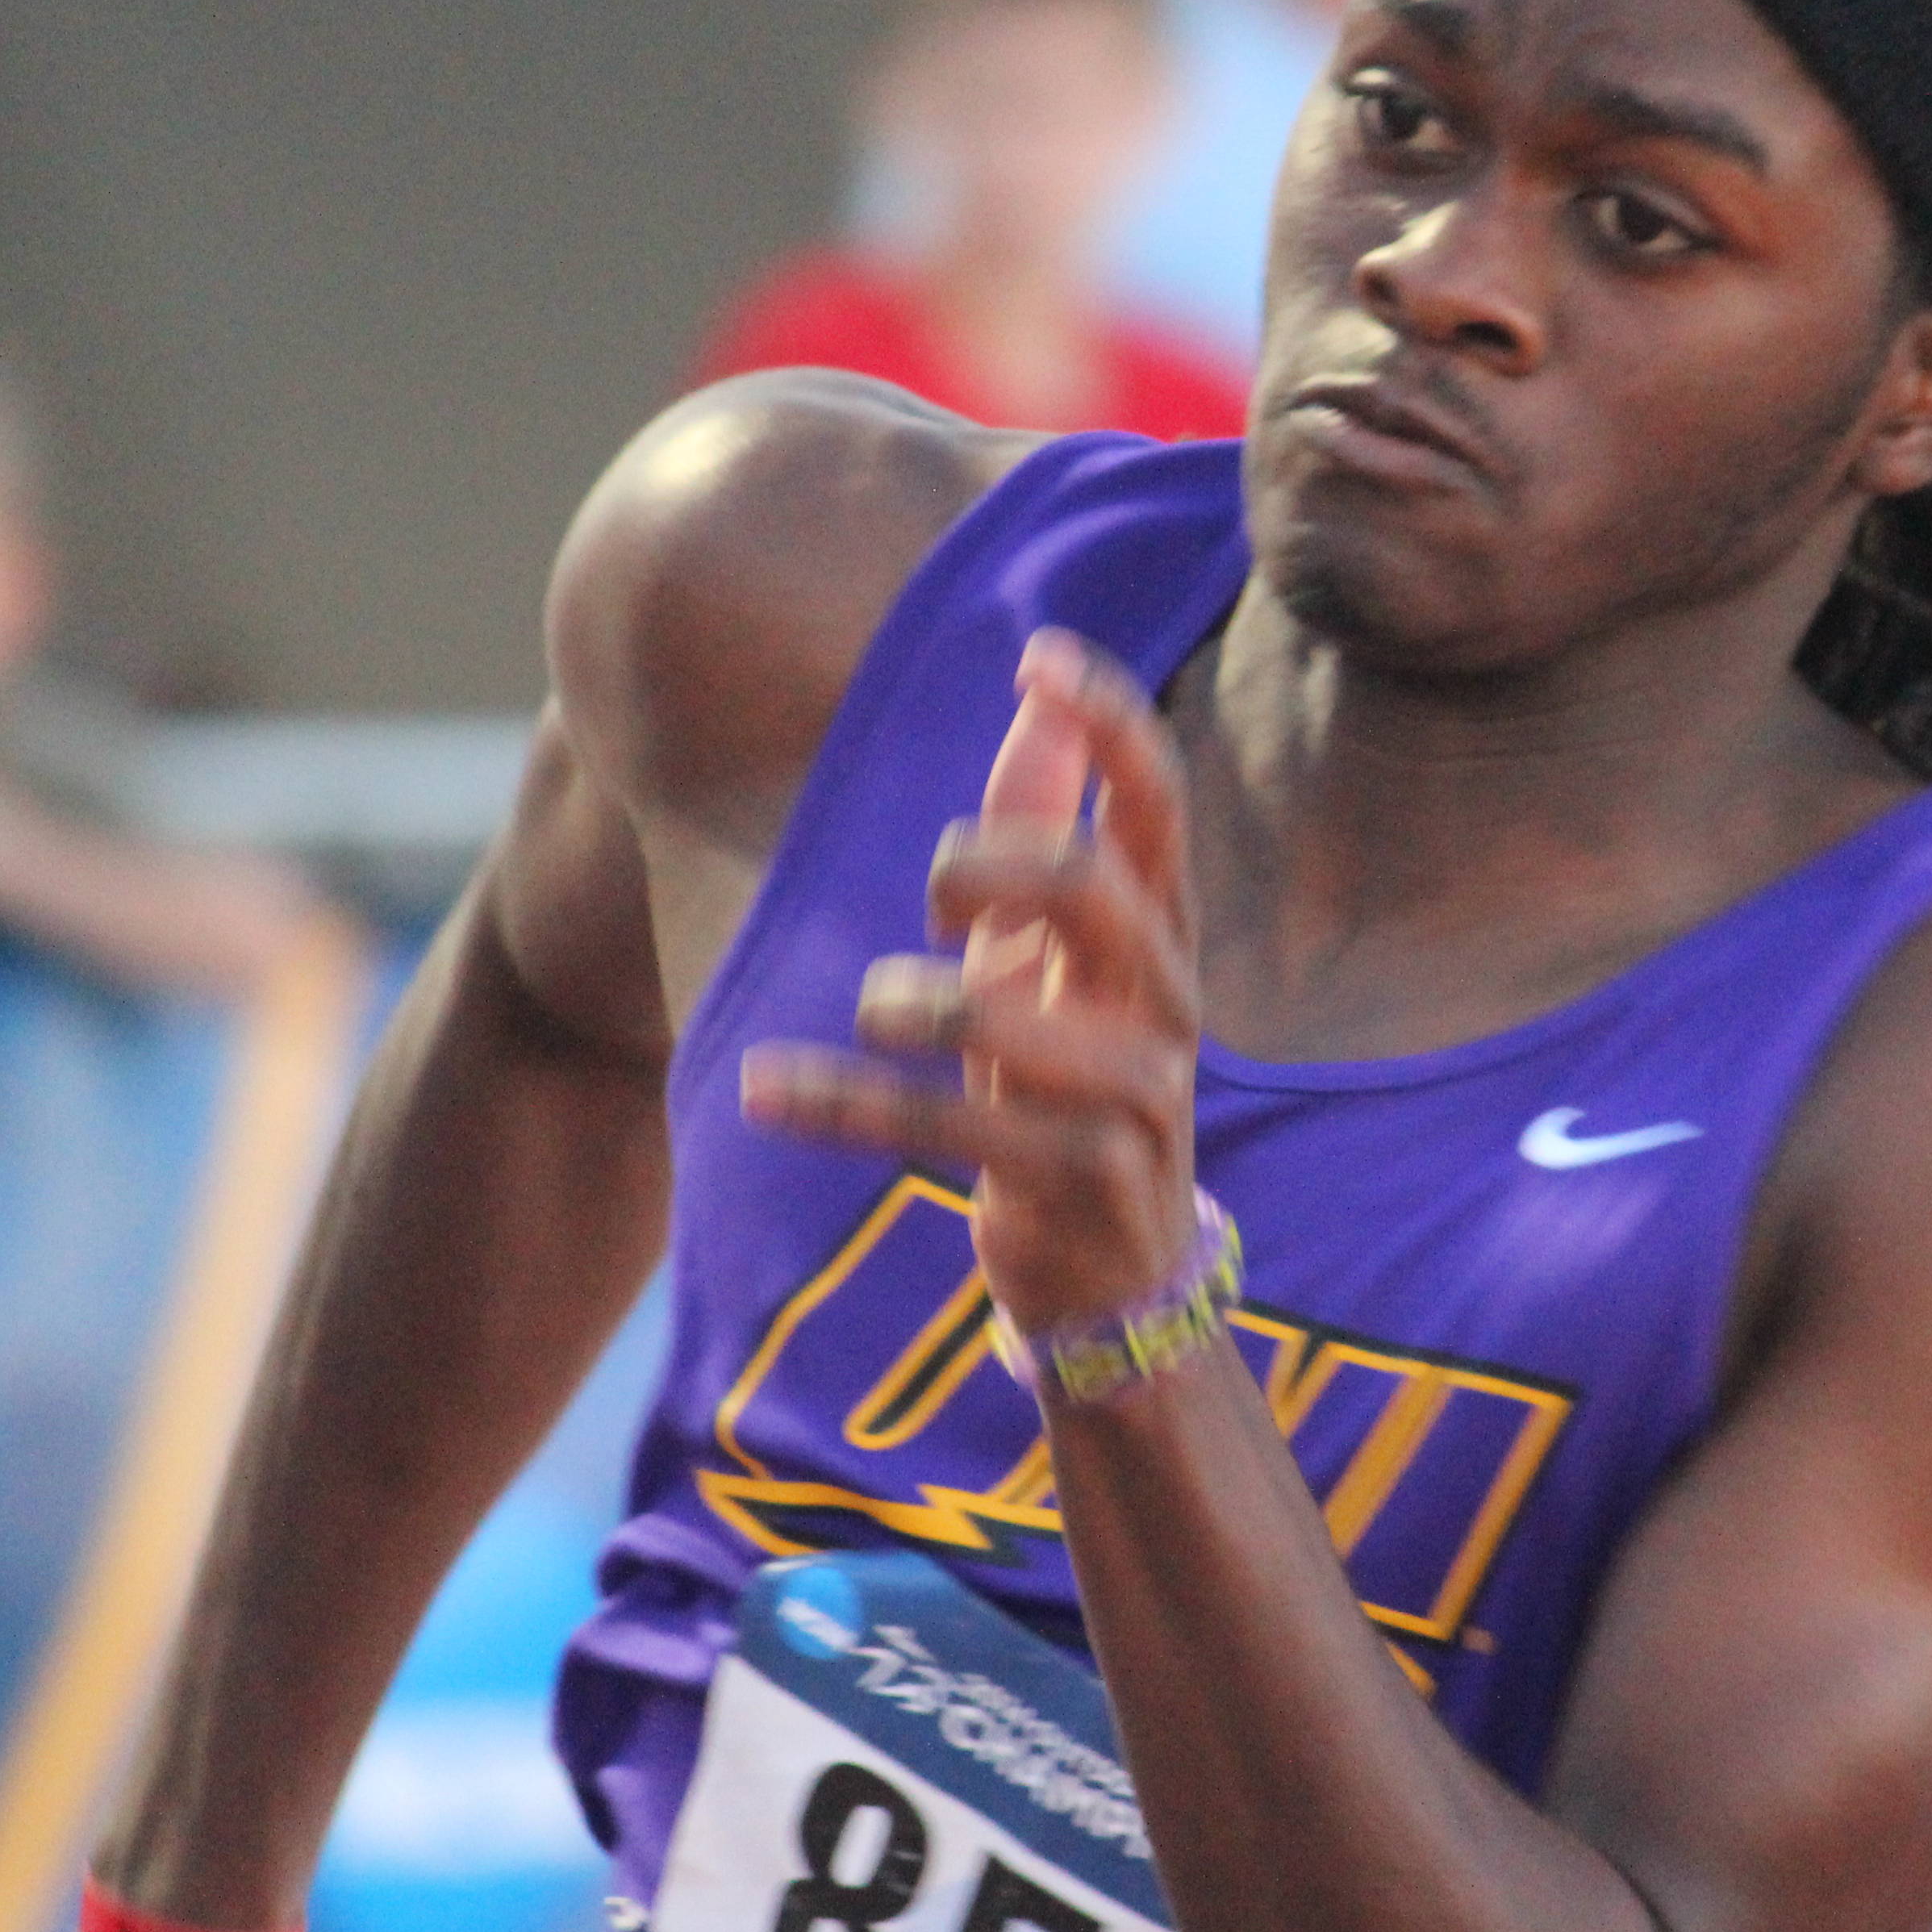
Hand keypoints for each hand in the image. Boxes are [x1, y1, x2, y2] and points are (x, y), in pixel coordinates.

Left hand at [742, 630, 1203, 1330]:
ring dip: (914, 1008)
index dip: (1109, 719)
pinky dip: (841, 1104)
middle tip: (934, 895)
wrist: (1115, 1275)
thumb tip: (1037, 702)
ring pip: (1013, 1022)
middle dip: (987, 864)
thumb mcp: (1051, 958)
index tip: (1037, 656)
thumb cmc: (1068, 1085)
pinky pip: (950, 1129)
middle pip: (1092, 885)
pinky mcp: (1086, 1183)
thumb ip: (1045, 831)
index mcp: (1159, 933)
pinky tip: (767, 1090)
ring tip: (876, 1012)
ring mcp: (1137, 1098)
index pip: (1159, 802)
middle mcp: (1165, 1002)